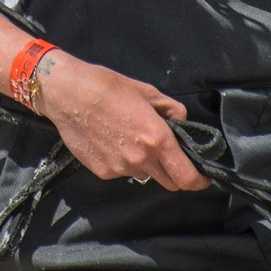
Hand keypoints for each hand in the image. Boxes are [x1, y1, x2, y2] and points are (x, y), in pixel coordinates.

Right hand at [35, 54, 208, 189]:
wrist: (68, 94)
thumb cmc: (108, 87)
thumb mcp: (147, 92)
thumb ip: (170, 110)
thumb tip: (180, 121)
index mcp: (157, 140)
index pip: (186, 177)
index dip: (199, 181)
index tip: (202, 178)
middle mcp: (141, 159)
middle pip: (169, 182)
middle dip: (175, 173)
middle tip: (169, 156)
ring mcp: (120, 168)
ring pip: (144, 175)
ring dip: (146, 164)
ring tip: (130, 139)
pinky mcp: (101, 171)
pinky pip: (121, 172)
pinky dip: (123, 162)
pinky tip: (111, 141)